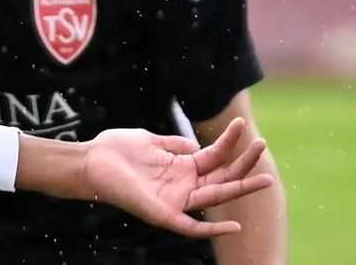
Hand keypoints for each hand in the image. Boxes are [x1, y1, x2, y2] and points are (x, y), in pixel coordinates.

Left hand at [78, 118, 274, 238]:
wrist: (90, 160)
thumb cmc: (116, 151)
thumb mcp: (150, 141)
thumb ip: (174, 144)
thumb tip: (196, 144)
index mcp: (181, 167)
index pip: (214, 157)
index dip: (229, 142)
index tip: (242, 125)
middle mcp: (182, 185)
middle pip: (222, 177)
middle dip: (244, 165)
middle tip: (265, 148)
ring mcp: (174, 200)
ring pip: (215, 198)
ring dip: (239, 188)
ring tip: (265, 179)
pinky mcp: (162, 214)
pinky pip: (191, 227)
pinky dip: (212, 229)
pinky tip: (234, 226)